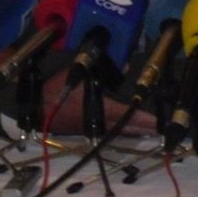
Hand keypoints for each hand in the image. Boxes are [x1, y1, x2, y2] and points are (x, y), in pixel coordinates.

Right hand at [39, 69, 157, 138]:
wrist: (38, 107)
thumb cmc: (58, 89)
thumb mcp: (81, 72)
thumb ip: (103, 69)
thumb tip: (125, 65)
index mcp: (99, 107)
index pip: (126, 114)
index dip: (143, 119)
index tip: (157, 123)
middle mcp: (99, 121)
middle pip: (126, 127)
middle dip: (144, 129)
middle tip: (159, 129)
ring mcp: (93, 128)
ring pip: (119, 131)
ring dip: (135, 131)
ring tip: (150, 130)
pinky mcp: (88, 130)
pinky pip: (111, 131)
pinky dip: (124, 130)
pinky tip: (130, 129)